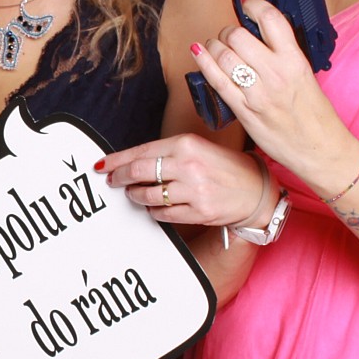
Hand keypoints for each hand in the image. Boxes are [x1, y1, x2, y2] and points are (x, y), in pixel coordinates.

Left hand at [97, 135, 269, 228]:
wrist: (255, 191)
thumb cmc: (224, 168)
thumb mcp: (197, 148)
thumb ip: (167, 153)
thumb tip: (131, 162)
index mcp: (186, 144)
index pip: (141, 151)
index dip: (117, 160)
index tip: (102, 165)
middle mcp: (188, 165)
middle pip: (138, 172)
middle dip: (120, 178)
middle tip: (113, 181)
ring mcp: (194, 190)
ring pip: (147, 196)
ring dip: (136, 196)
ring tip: (136, 194)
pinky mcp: (199, 211)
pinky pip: (163, 214)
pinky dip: (154, 212)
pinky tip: (155, 207)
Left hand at [194, 0, 358, 191]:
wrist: (319, 149)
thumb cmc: (315, 114)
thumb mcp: (306, 75)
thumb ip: (284, 54)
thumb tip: (260, 35)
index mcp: (295, 60)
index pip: (270, 19)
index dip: (254, 5)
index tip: (248, 7)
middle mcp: (276, 73)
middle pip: (238, 36)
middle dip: (229, 31)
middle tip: (230, 37)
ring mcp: (257, 93)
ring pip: (224, 55)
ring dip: (214, 46)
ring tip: (217, 47)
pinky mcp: (244, 111)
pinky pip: (217, 81)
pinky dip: (204, 63)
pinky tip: (198, 52)